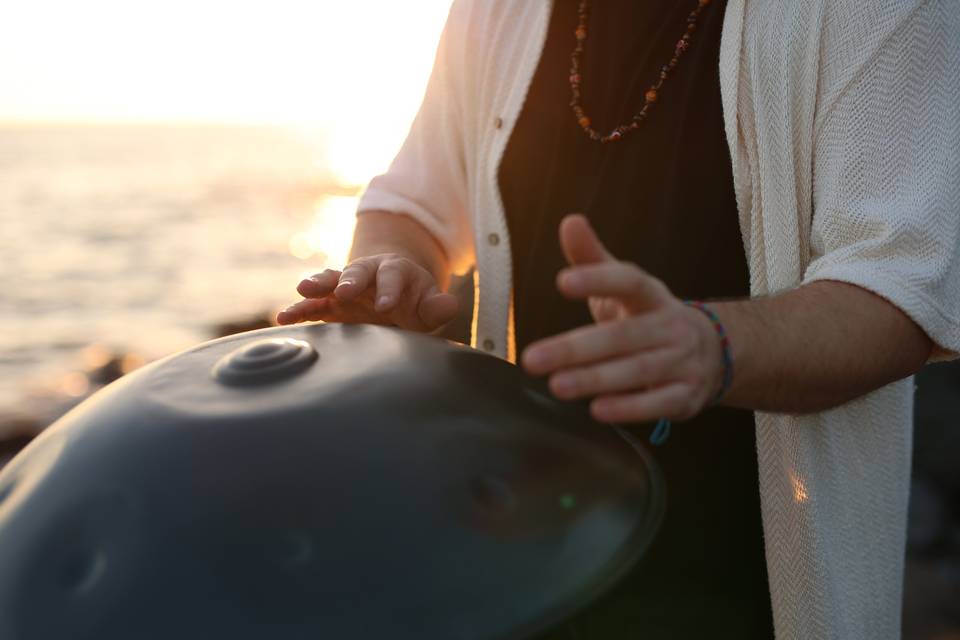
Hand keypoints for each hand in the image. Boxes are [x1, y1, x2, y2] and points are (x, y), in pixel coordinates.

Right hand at [276, 253, 458, 331]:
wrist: (393, 301)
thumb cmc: (413, 303)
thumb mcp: (428, 305)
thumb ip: (437, 307)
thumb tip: (450, 305)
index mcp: (395, 270)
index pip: (393, 276)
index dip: (390, 289)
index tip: (387, 306)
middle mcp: (367, 274)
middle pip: (357, 272)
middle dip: (351, 280)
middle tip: (345, 292)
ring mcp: (346, 288)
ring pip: (330, 282)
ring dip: (317, 285)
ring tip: (302, 290)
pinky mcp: (330, 305)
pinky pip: (313, 305)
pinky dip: (299, 309)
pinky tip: (283, 317)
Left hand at [520, 214, 723, 423]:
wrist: (714, 354)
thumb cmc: (649, 318)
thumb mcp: (625, 289)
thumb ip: (593, 259)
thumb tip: (569, 221)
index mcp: (651, 297)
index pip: (629, 281)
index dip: (598, 278)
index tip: (561, 282)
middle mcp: (669, 327)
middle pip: (623, 336)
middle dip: (576, 348)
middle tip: (532, 359)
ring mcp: (682, 362)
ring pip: (638, 370)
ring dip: (596, 379)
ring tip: (557, 386)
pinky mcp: (686, 396)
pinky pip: (658, 403)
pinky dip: (630, 408)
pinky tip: (598, 410)